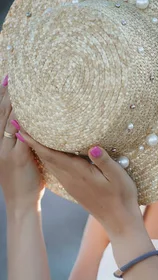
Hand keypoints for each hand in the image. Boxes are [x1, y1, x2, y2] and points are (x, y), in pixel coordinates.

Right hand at [0, 75, 44, 210]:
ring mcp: (5, 149)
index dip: (1, 97)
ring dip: (14, 102)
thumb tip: (33, 127)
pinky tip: (31, 110)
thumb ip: (22, 142)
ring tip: (21, 86)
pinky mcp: (17, 157)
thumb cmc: (25, 181)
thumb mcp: (19, 158)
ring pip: (8, 120)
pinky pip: (20, 134)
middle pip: (0, 113)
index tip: (7, 80)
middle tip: (12, 76)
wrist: (21, 203)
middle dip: (6, 94)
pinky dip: (24, 121)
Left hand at [17, 124, 142, 236]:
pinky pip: (57, 170)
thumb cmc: (122, 197)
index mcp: (79, 173)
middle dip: (33, 143)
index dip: (36, 142)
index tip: (22, 130)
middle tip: (22, 126)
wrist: (119, 221)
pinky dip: (49, 159)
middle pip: (46, 158)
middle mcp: (70, 179)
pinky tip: (50, 154)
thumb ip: (104, 161)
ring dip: (40, 151)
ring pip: (50, 164)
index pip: (52, 155)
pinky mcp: (74, 188)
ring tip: (32, 136)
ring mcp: (71, 185)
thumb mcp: (118, 177)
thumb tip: (93, 147)